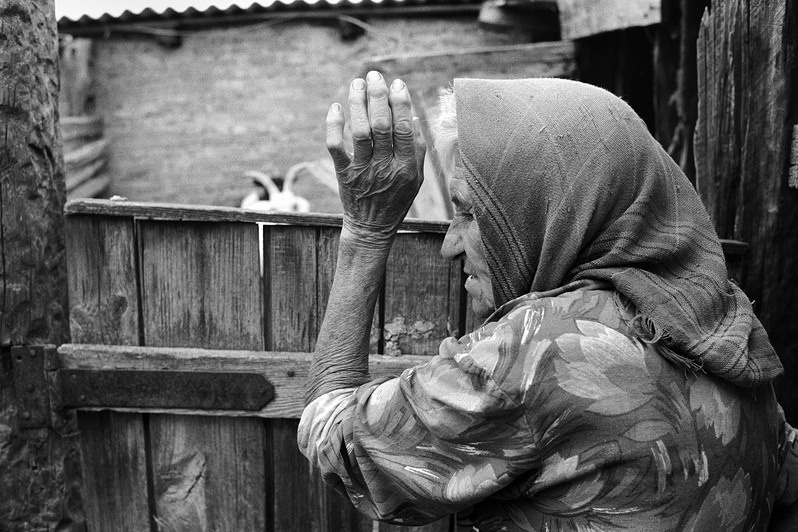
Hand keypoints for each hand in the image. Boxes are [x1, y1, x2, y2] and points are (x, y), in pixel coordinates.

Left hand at [326, 71, 424, 246]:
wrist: (371, 227)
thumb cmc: (396, 199)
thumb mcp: (416, 178)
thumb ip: (418, 148)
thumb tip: (413, 115)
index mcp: (407, 167)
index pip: (404, 129)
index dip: (400, 103)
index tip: (397, 83)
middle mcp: (385, 168)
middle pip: (381, 125)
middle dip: (378, 96)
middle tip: (374, 75)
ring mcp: (363, 171)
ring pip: (360, 131)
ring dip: (358, 103)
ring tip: (357, 83)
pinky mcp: (344, 174)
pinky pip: (336, 146)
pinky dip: (334, 125)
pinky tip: (337, 107)